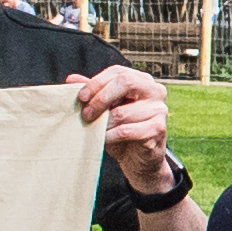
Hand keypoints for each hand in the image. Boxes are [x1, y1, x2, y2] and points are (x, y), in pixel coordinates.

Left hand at [73, 62, 179, 189]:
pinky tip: (103, 140)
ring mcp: (159, 110)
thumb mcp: (107, 109)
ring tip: (94, 130)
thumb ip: (94, 93)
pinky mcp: (157, 129)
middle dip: (100, 98)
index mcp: (143, 81)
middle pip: (125, 82)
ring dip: (102, 124)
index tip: (81, 98)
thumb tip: (72, 79)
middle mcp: (155, 91)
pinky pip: (125, 131)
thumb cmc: (122, 130)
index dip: (97, 83)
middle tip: (86, 114)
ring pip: (122, 112)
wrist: (139, 159)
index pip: (118, 72)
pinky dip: (109, 137)